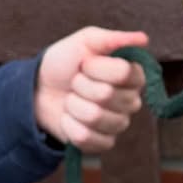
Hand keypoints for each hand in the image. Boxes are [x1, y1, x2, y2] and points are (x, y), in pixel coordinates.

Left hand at [34, 28, 147, 152]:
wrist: (39, 89)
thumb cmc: (65, 62)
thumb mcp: (85, 42)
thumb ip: (113, 39)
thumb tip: (143, 39)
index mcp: (132, 75)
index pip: (124, 72)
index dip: (98, 68)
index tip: (84, 64)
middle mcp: (132, 100)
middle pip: (106, 95)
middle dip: (81, 86)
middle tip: (75, 82)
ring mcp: (119, 124)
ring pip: (95, 117)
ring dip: (73, 105)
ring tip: (71, 99)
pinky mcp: (104, 143)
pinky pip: (87, 137)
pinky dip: (69, 125)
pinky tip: (69, 118)